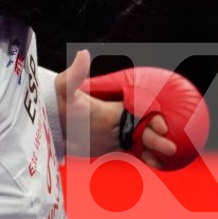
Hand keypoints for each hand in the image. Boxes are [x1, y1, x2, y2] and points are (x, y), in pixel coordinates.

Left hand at [58, 51, 178, 169]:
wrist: (46, 125)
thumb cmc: (56, 104)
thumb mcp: (64, 89)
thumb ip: (76, 74)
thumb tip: (84, 53)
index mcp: (113, 107)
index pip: (140, 110)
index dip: (153, 116)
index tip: (162, 126)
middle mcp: (118, 120)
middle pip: (145, 128)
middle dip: (159, 137)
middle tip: (170, 148)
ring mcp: (115, 135)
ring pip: (142, 142)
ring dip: (155, 150)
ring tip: (165, 160)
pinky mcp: (110, 149)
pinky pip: (132, 154)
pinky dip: (144, 159)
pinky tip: (155, 166)